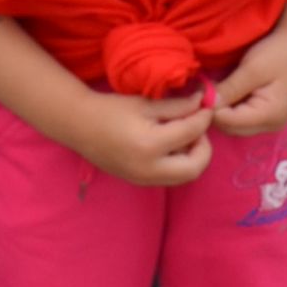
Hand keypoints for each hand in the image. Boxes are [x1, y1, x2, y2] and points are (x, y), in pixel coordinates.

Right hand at [76, 88, 214, 186]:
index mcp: (150, 144)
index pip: (190, 133)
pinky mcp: (140, 182)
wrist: (79, 127)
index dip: (203, 118)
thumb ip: (177, 106)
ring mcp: (144, 180)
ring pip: (184, 177)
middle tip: (198, 129)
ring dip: (192, 157)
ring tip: (184, 135)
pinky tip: (170, 145)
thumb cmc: (110, 110)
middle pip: (195, 167)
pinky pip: (170, 178)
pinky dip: (178, 163)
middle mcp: (150, 169)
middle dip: (204, 147)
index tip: (207, 107)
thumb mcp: (145, 104)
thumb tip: (203, 103)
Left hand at [211, 35, 286, 137]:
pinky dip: (229, 108)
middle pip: (231, 128)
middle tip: (206, 89)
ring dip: (221, 110)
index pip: (230, 122)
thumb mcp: (251, 69)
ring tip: (214, 90)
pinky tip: (225, 93)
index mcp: (269, 116)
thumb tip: (206, 104)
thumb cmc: (276, 54)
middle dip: (215, 111)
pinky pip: (240, 119)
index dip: (212, 108)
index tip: (202, 89)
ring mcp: (268, 123)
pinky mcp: (265, 116)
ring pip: (233, 125)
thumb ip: (230, 88)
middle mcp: (270, 126)